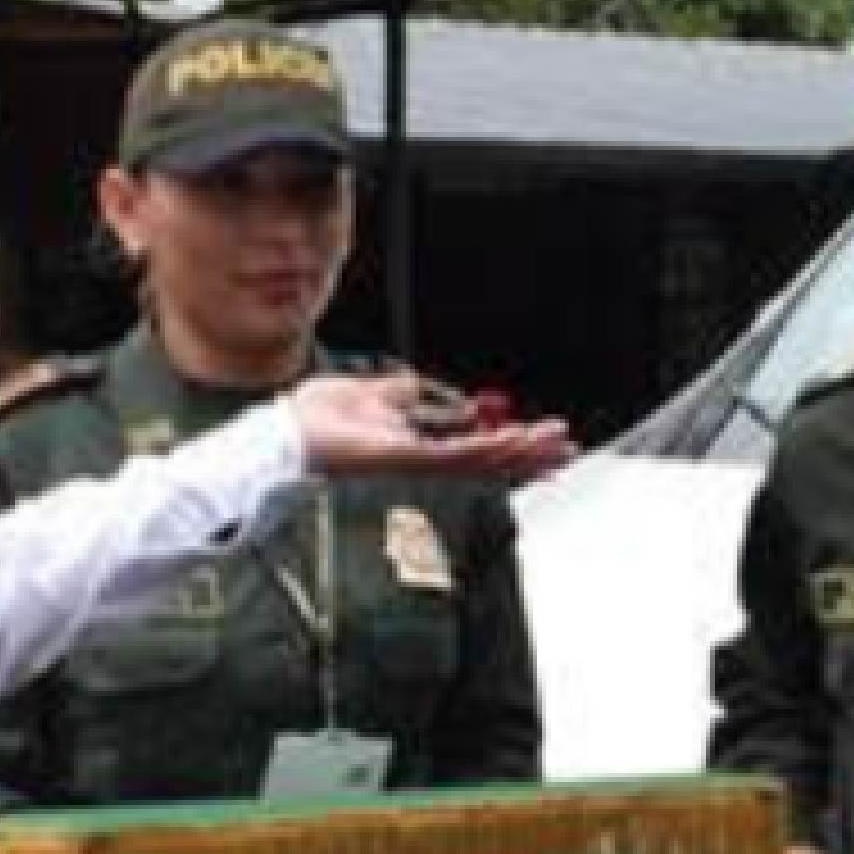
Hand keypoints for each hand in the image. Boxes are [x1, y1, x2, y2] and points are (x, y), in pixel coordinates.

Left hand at [289, 370, 571, 481]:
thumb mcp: (373, 394)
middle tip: (566, 450)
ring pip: (480, 461)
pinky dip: (487, 447)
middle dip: (529, 455)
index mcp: (417, 449)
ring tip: (553, 446)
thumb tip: (420, 389)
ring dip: (519, 452)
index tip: (542, 438)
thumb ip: (403, 395)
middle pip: (488, 462)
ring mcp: (415, 464)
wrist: (287, 435)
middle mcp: (421, 462)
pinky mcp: (404, 459)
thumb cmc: (317, 421)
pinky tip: (512, 442)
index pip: (476, 450)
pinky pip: (455, 454)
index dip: (511, 445)